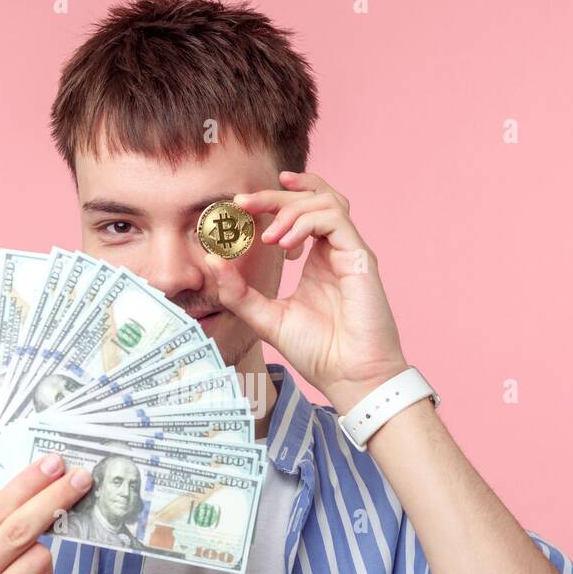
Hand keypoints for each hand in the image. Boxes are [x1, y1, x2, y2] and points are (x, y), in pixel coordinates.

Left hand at [203, 170, 409, 413]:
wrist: (350, 377)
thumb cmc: (318, 352)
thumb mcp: (266, 318)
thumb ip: (239, 292)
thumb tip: (212, 260)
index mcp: (317, 260)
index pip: (298, 213)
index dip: (271, 201)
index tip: (240, 203)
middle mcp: (335, 250)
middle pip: (312, 198)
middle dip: (275, 196)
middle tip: (244, 201)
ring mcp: (349, 251)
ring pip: (326, 201)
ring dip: (292, 209)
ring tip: (269, 237)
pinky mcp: (360, 257)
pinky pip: (335, 219)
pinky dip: (307, 223)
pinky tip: (287, 245)